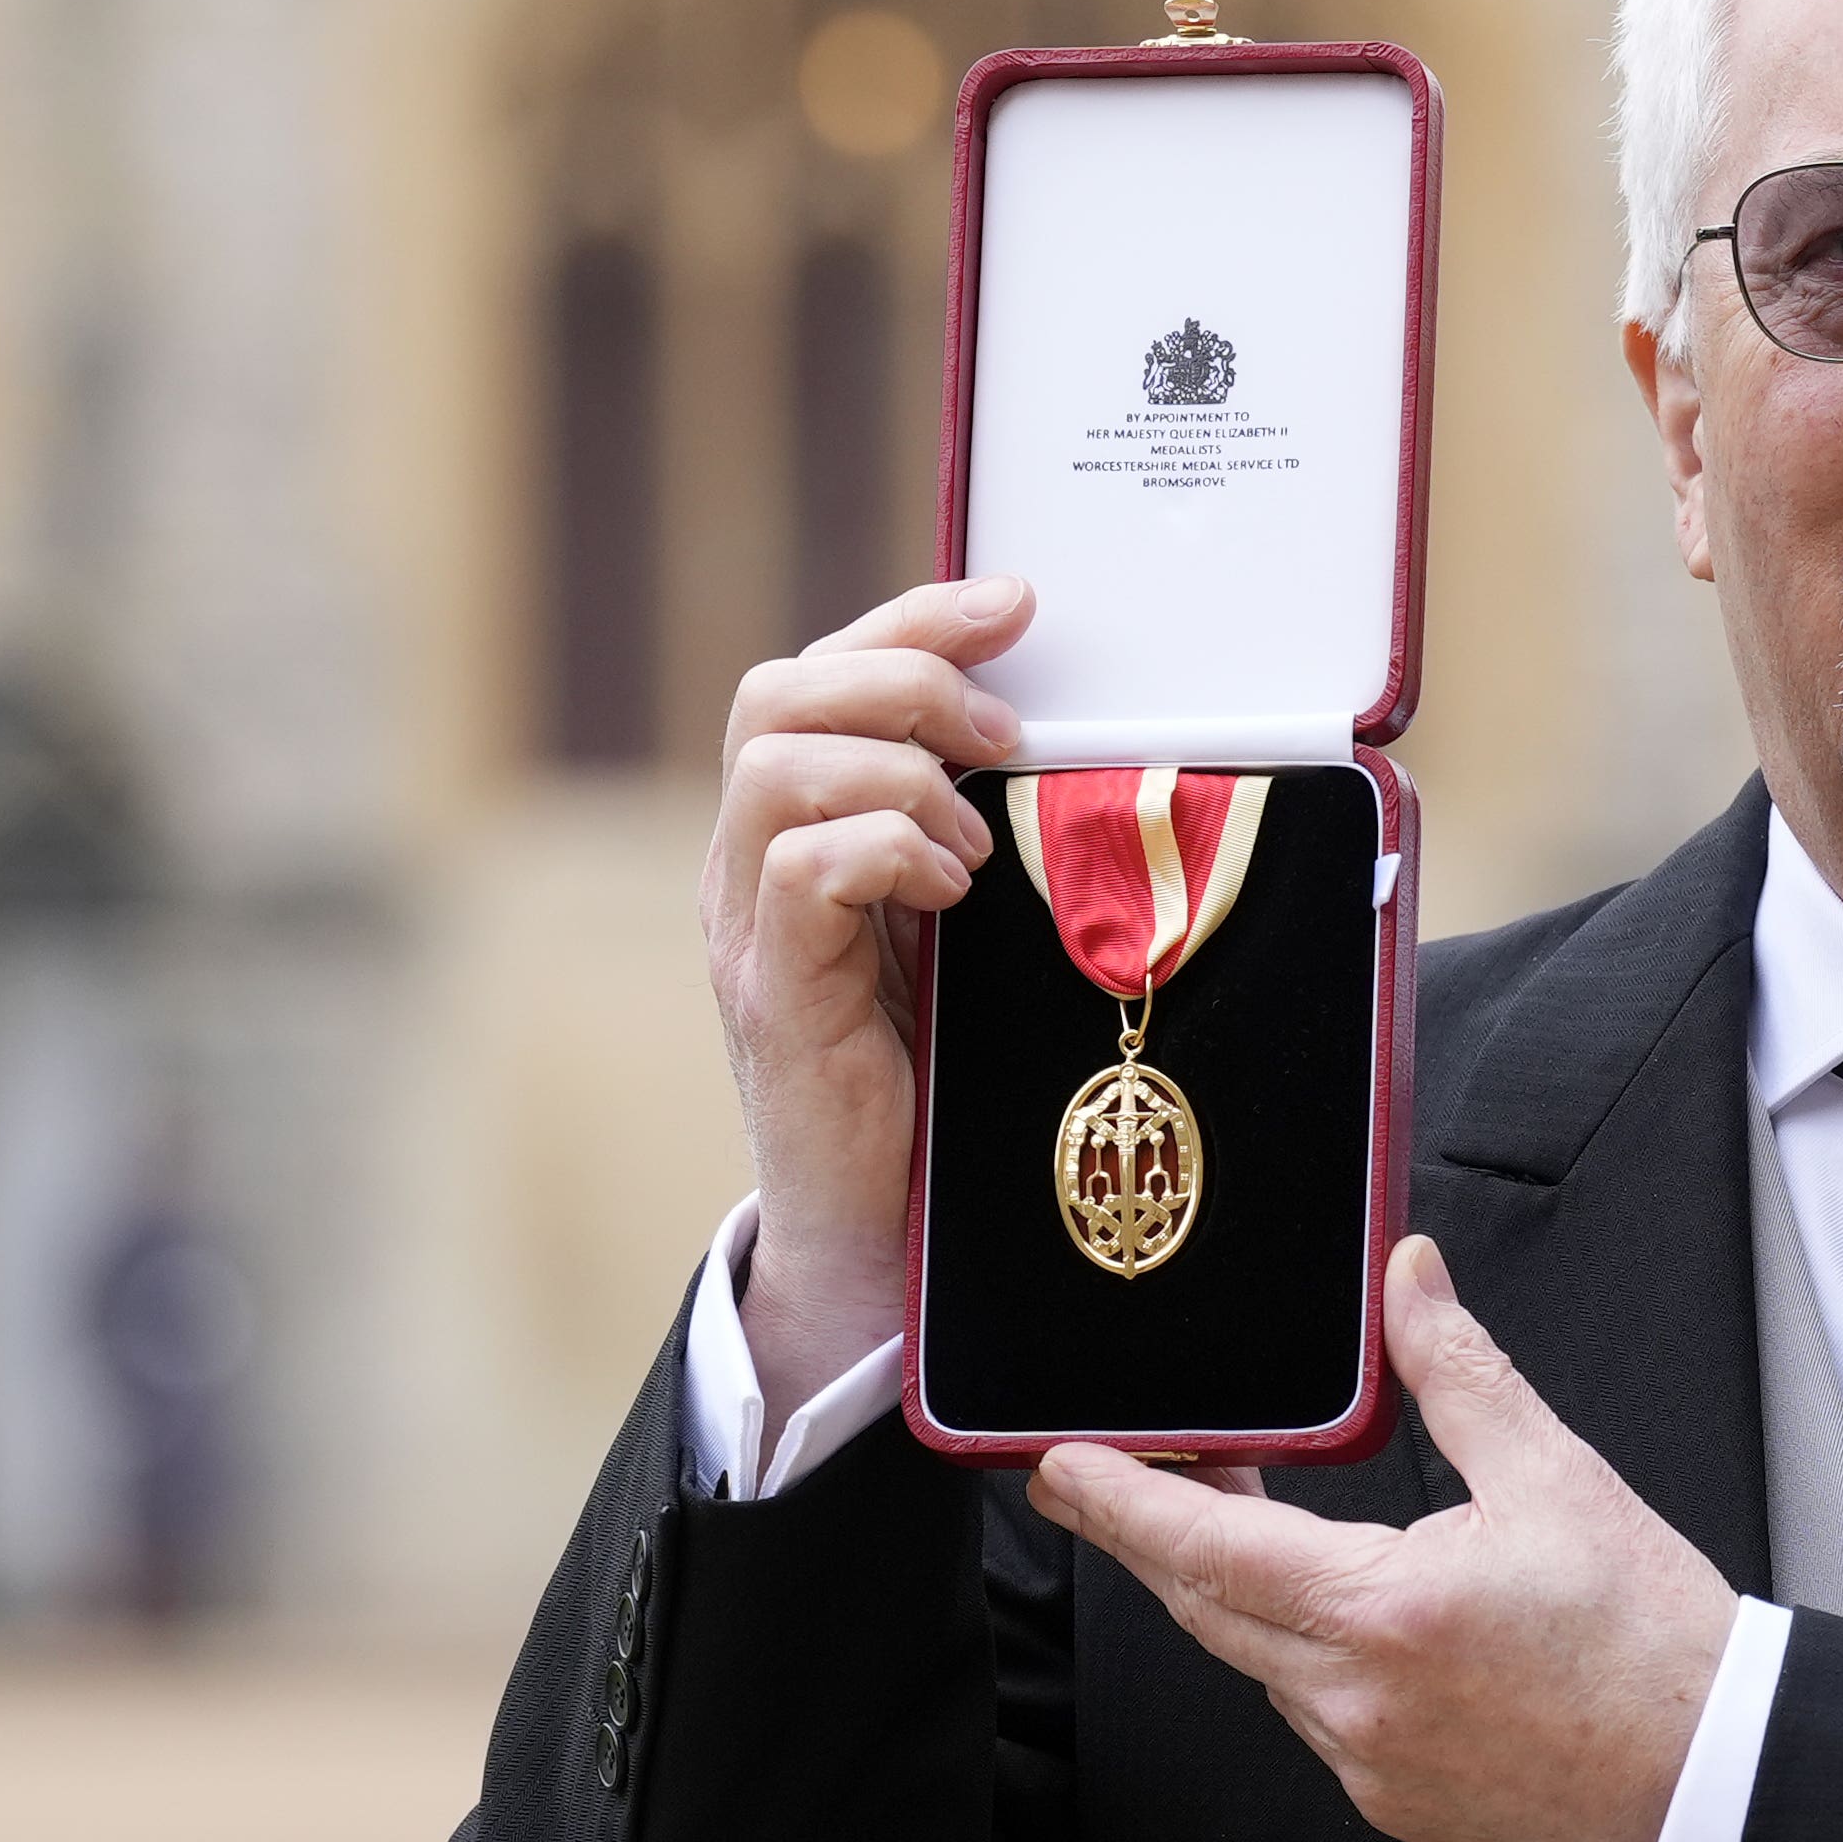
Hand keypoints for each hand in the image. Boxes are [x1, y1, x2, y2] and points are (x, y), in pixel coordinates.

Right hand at [703, 578, 1029, 1420]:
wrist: (885, 1239)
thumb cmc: (947, 1080)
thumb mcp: (979, 933)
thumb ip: (996, 838)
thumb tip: (1093, 748)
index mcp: (801, 830)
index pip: (821, 673)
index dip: (914, 619)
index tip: (1018, 602)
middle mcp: (751, 865)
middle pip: (777, 691)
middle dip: (905, 676)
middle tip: (1006, 733)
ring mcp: (749, 929)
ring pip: (775, 763)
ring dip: (899, 769)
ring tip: (978, 840)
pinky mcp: (772, 995)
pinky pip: (798, 869)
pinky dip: (885, 848)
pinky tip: (954, 892)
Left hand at [1026, 1239, 1736, 1841]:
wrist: (1722, 1786)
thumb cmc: (1660, 1650)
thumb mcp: (1560, 1478)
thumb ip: (1460, 1373)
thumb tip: (1408, 1285)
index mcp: (1381, 1613)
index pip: (1200, 1548)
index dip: (1115, 1501)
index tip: (1057, 1468)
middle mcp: (1354, 1702)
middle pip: (1205, 1609)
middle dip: (1154, 1536)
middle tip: (1118, 1475)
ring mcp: (1370, 1766)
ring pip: (1261, 1665)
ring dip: (1238, 1594)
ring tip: (1253, 1523)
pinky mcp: (1397, 1806)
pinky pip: (1316, 1717)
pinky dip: (1305, 1656)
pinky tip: (1350, 1616)